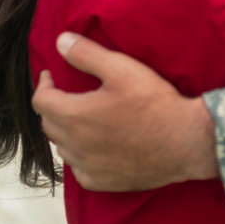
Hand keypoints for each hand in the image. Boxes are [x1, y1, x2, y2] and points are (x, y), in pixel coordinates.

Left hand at [33, 32, 218, 190]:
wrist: (185, 142)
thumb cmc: (153, 103)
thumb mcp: (121, 69)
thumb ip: (86, 54)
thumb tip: (60, 41)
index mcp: (74, 116)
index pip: (40, 101)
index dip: (43, 84)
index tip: (52, 75)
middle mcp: (74, 145)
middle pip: (48, 125)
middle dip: (53, 106)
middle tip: (66, 94)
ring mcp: (87, 167)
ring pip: (62, 148)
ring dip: (65, 131)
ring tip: (81, 118)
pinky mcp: (101, 182)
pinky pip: (78, 169)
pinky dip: (80, 156)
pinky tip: (94, 147)